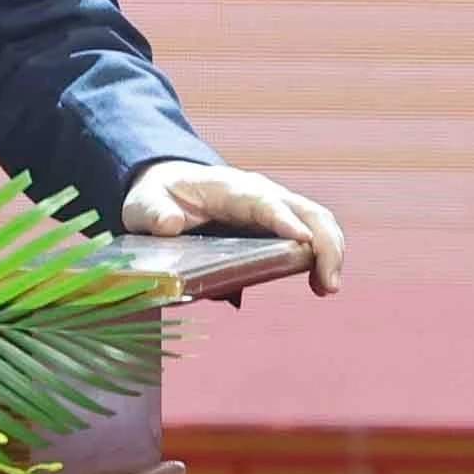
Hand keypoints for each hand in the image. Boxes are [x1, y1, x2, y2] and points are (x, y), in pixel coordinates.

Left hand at [121, 160, 345, 295]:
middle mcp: (260, 194)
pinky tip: (320, 284)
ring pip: (317, 222)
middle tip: (326, 284)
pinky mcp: (280, 224)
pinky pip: (313, 235)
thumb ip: (152, 212)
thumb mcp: (143, 203)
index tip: (301, 241)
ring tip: (325, 288)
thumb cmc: (157, 196)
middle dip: (324, 243)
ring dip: (330, 252)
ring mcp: (275, 207)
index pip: (263, 202)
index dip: (283, 220)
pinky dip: (323, 257)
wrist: (169, 185)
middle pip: (306, 211)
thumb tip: (170, 225)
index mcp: (228, 189)